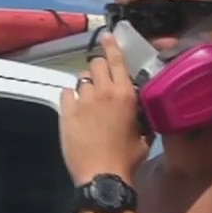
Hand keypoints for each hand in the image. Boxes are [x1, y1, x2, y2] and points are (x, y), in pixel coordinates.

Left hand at [60, 33, 151, 184]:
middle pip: (95, 63)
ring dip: (86, 84)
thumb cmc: (128, 159)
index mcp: (125, 94)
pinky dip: (71, 96)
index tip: (107, 36)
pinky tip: (75, 106)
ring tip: (89, 97)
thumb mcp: (145, 136)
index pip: (116, 60)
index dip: (111, 45)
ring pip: (81, 79)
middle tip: (101, 77)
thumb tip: (142, 110)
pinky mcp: (66, 114)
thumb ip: (143, 117)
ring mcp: (82, 102)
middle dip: (98, 67)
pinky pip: (66, 93)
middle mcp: (103, 92)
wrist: (102, 176)